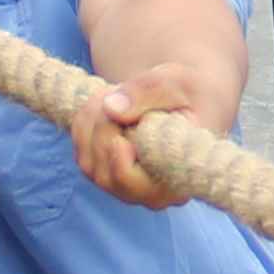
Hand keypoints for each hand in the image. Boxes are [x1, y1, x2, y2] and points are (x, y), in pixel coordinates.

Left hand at [67, 70, 199, 209]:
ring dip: (90, 122)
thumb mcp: (177, 81)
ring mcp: (128, 187)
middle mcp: (153, 192)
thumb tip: (111, 109)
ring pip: (90, 165)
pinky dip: (84, 125)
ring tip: (112, 93)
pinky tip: (103, 104)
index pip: (137, 184)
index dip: (118, 160)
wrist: (186, 98)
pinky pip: (83, 156)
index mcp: (178, 176)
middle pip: (107, 175)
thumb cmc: (190, 92)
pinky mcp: (109, 175)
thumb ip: (149, 90)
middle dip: (101, 127)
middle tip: (113, 91)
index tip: (119, 128)